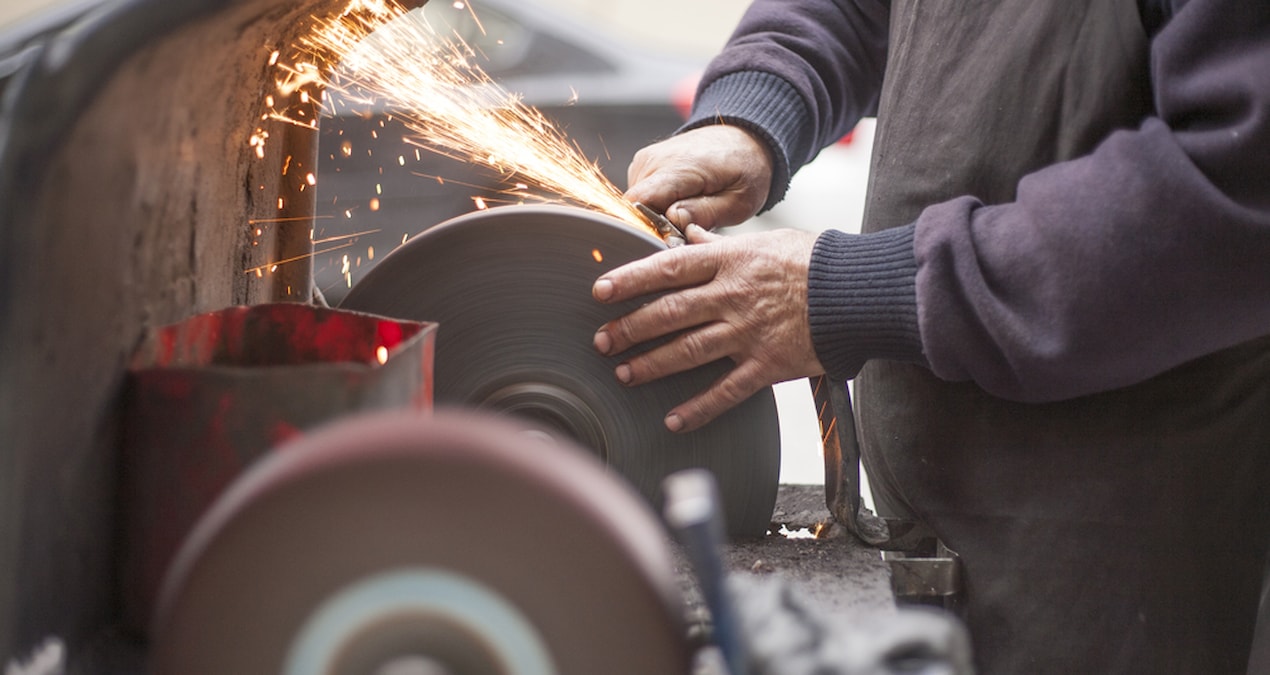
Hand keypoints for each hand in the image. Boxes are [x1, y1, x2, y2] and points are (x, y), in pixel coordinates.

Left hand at [593, 225, 824, 432]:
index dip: (631, 279)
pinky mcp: (768, 365)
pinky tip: (674, 420)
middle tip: (601, 340)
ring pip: (689, 351)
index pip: (669, 267)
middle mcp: (733, 297)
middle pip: (670, 313)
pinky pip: (726, 391)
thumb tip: (685, 234)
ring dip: (651, 365)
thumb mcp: (765, 242)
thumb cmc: (813, 262)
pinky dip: (698, 409)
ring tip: (624, 374)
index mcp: (731, 262)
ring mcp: (749, 333)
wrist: (858, 293)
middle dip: (630, 328)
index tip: (601, 290)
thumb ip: (720, 246)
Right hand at [624, 125, 772, 229]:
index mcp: (679, 168)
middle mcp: (654, 160)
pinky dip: (656, 205)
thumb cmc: (744, 169)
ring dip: (657, 215)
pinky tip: (679, 200)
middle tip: (689, 225)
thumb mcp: (739, 200)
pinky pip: (640, 196)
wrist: (741, 139)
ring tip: (688, 209)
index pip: (639, 204)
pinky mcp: (642, 164)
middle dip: (657, 225)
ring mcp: (645, 160)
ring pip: (636, 206)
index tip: (673, 237)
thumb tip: (672, 221)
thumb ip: (705, 213)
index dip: (649, 228)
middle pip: (635, 210)